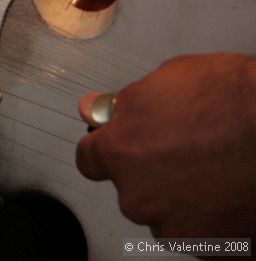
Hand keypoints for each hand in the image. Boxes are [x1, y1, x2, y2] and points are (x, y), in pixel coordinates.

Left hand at [76, 53, 255, 239]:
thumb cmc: (234, 100)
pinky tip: (231, 191)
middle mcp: (138, 197)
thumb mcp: (165, 80)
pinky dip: (211, 217)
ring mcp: (174, 227)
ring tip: (216, 169)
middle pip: (131, 187)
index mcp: (119, 153)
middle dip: (149, 170)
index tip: (118, 142)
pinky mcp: (212, 249)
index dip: (105, 147)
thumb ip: (124, 104)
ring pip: (165, 211)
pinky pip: (201, 232)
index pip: (89, 159)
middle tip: (185, 149)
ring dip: (181, 196)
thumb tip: (96, 109)